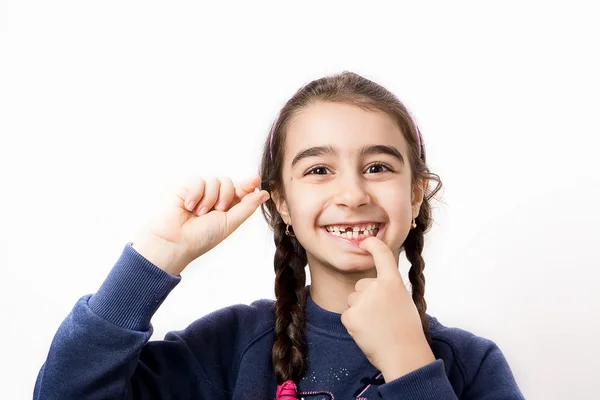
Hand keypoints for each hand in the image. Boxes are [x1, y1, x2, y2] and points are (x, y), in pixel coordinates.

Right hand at [132, 175, 268, 274]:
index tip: (256, 180)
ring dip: (210, 198)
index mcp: (226, 208)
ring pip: (215, 180)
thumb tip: (264, 193)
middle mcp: (213, 198)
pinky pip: (199, 180)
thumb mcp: (229, 223)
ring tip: (198, 213)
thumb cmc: (201, 237)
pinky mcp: (185, 186)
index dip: (248, 185)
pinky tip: (188, 206)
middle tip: (217, 211)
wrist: (174, 241)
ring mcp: (199, 192)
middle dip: (226, 196)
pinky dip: (196, 194)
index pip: (240, 191)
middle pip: (229, 183)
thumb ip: (247, 207)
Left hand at [340, 236, 435, 381]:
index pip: (381, 254)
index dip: (372, 244)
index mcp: (393, 281)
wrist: (404, 355)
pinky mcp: (350, 316)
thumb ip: (387, 288)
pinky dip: (355, 324)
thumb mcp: (402, 300)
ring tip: (377, 326)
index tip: (365, 242)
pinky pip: (347, 315)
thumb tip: (370, 284)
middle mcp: (376, 287)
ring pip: (353, 300)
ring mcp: (362, 301)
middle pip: (361, 285)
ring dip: (360, 312)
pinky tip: (368, 333)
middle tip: (382, 317)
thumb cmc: (406, 331)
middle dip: (366, 298)